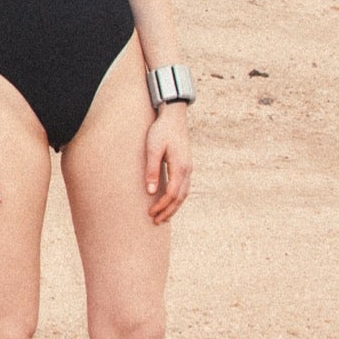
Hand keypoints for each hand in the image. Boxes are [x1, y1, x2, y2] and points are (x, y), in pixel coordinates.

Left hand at [145, 103, 190, 222]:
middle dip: (168, 211)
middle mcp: (187, 170)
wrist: (174, 116)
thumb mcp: (153, 149)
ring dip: (173, 207)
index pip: (172, 194)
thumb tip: (151, 192)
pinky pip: (184, 187)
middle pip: (180, 198)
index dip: (162, 206)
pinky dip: (177, 198)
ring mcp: (188, 168)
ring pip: (184, 194)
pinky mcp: (185, 166)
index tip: (150, 214)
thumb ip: (152, 170)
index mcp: (180, 167)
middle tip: (156, 222)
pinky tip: (169, 202)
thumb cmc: (161, 131)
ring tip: (162, 217)